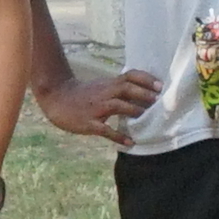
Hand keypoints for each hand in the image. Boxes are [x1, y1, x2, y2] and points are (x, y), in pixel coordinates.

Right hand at [40, 66, 157, 144]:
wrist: (57, 98)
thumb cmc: (84, 94)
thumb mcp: (102, 86)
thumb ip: (120, 88)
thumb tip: (145, 93)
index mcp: (109, 84)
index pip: (130, 76)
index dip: (146, 79)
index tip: (161, 85)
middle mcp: (104, 93)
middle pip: (126, 88)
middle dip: (143, 94)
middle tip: (159, 101)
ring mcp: (96, 108)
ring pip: (117, 105)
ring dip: (133, 110)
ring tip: (147, 118)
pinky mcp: (89, 122)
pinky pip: (105, 130)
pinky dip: (118, 136)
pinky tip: (130, 142)